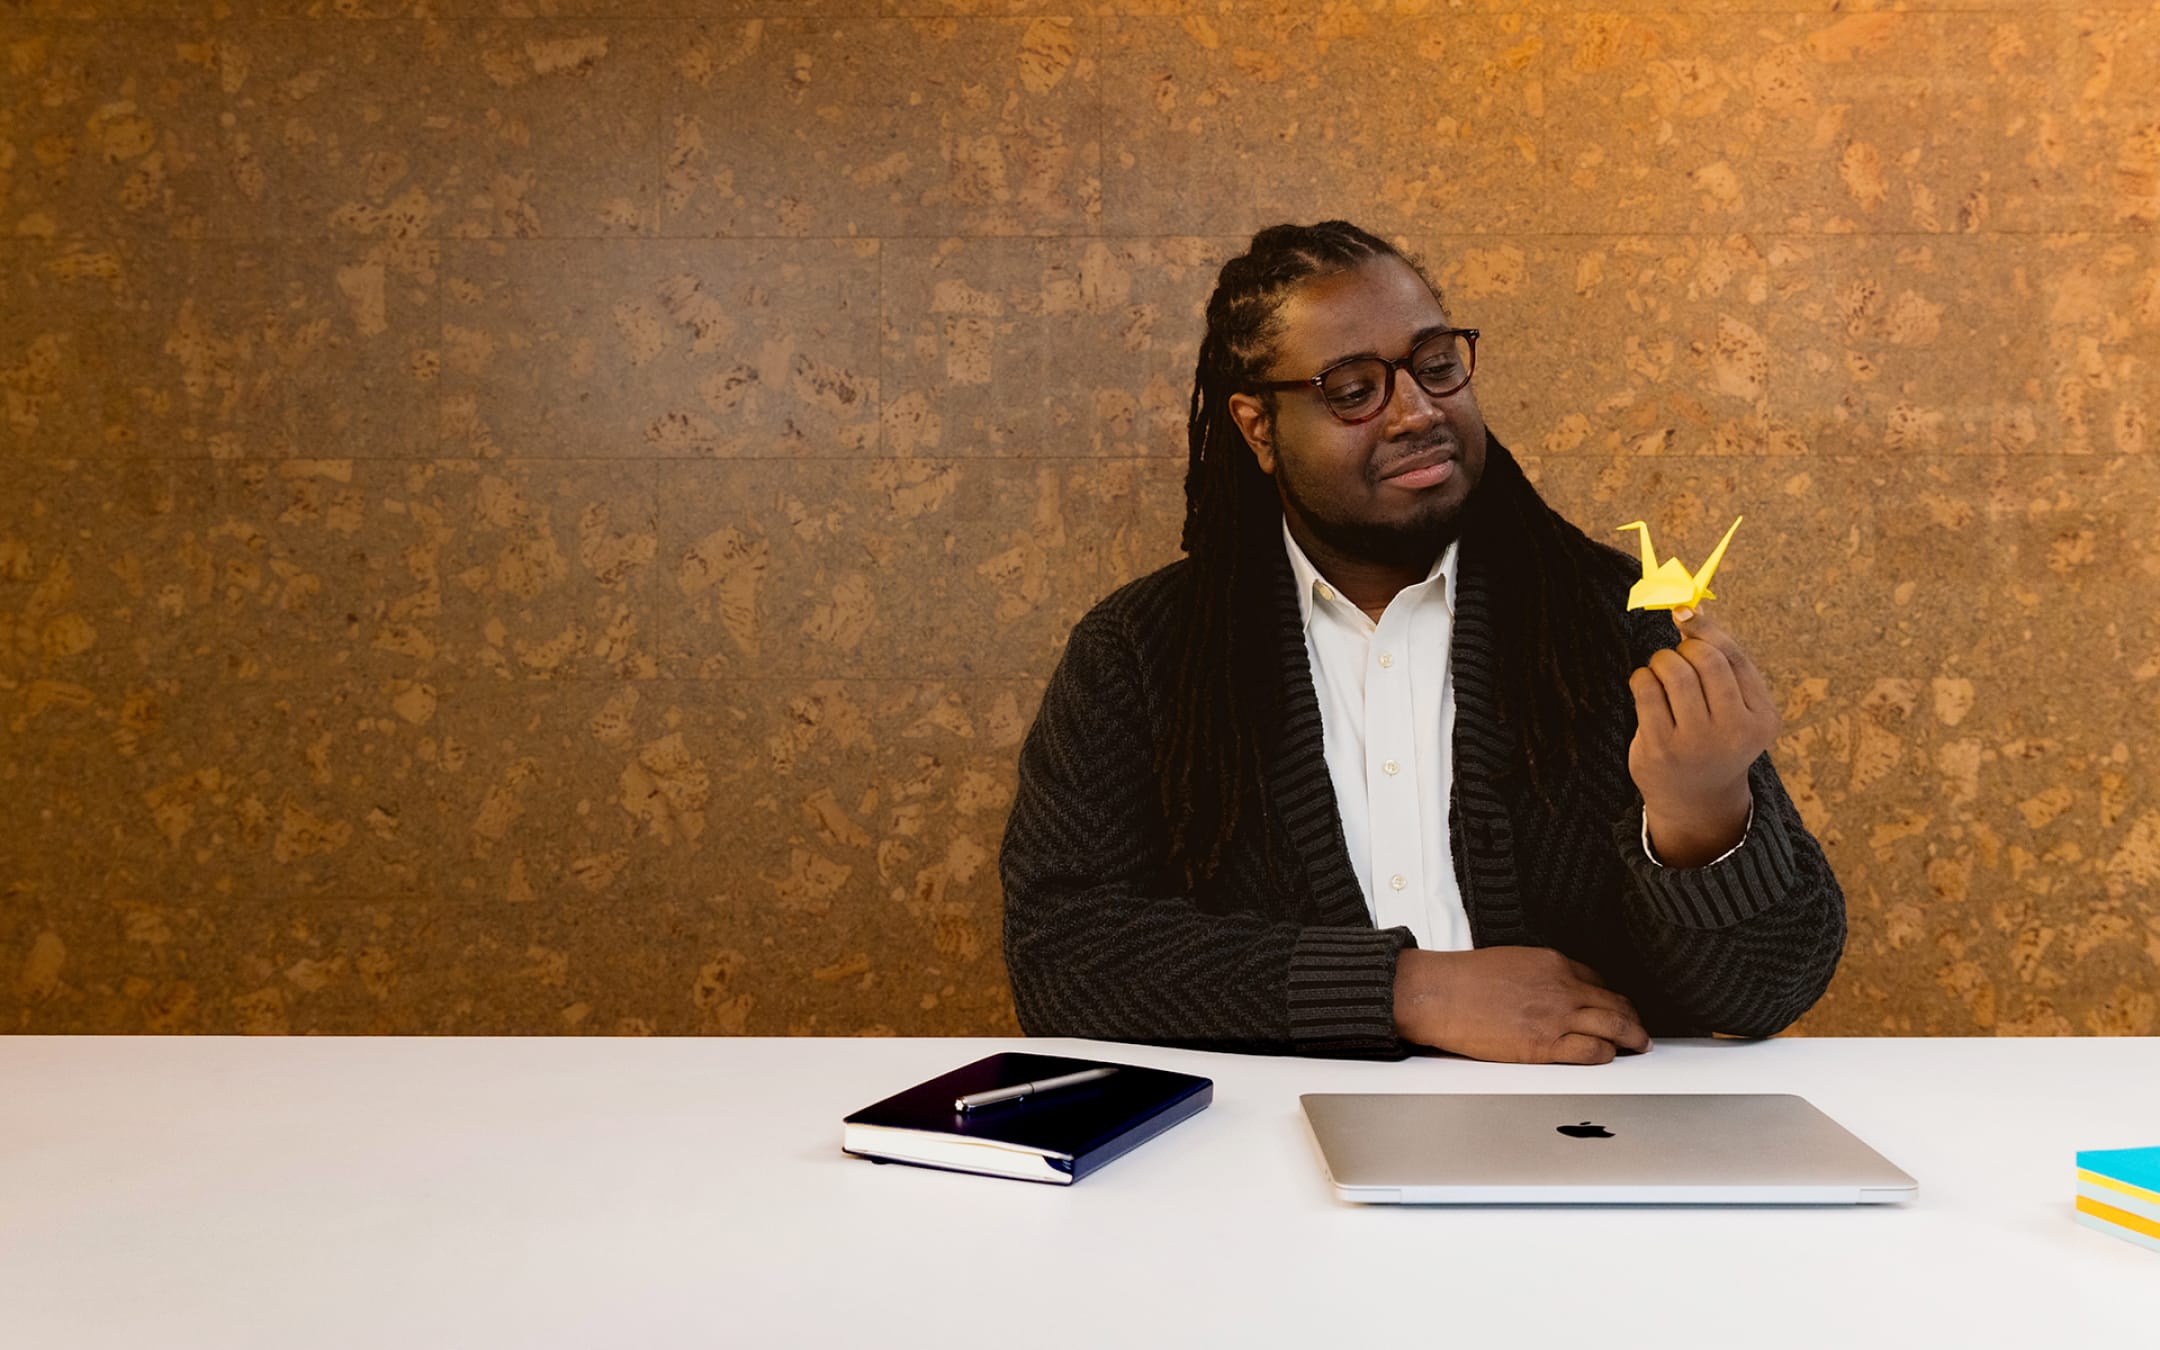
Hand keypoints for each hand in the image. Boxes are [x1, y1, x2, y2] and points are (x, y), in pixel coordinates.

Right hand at [1392, 947, 1650, 1063]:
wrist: (1441, 995)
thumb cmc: (1465, 979)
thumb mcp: (1511, 961)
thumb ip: (1539, 975)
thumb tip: (1550, 990)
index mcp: (1553, 964)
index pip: (1597, 980)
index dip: (1609, 996)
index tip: (1613, 1006)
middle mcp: (1563, 988)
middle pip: (1615, 1003)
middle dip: (1632, 1018)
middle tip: (1639, 1030)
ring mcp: (1557, 1017)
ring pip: (1613, 1026)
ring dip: (1631, 1037)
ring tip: (1638, 1045)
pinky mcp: (1546, 1045)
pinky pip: (1592, 1051)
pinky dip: (1606, 1055)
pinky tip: (1608, 1057)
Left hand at [1627, 606, 1780, 865]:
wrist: (1696, 798)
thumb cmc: (1715, 735)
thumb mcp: (1735, 705)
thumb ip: (1721, 660)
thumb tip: (1685, 609)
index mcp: (1763, 718)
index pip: (1733, 657)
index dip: (1705, 629)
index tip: (1683, 613)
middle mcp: (1734, 732)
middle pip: (1705, 660)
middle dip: (1683, 648)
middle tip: (1675, 658)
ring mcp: (1696, 743)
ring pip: (1674, 672)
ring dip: (1660, 661)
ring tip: (1659, 671)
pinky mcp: (1660, 750)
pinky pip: (1646, 691)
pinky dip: (1641, 678)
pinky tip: (1645, 685)